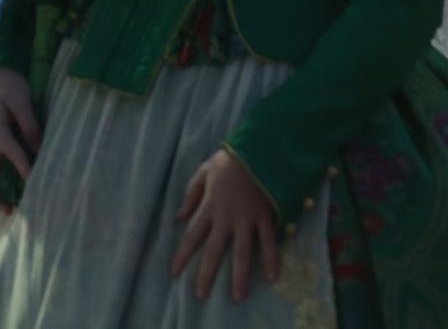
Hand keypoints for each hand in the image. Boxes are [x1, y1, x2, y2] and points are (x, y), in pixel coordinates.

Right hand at [0, 67, 40, 207]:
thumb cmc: (8, 85)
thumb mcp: (21, 101)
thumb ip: (30, 125)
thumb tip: (39, 150)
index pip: (13, 154)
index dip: (25, 169)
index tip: (36, 186)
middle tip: (8, 212)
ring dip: (2, 188)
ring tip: (12, 207)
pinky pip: (0, 163)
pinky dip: (6, 176)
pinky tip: (16, 186)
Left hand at [170, 148, 281, 302]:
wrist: (257, 149)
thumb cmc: (230, 160)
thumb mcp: (204, 173)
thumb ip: (191, 195)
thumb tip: (179, 216)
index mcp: (209, 206)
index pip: (192, 235)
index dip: (182, 254)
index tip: (174, 272)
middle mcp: (227, 218)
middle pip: (214, 250)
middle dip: (207, 274)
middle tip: (200, 295)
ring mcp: (247, 219)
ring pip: (242, 252)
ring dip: (240, 276)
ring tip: (238, 297)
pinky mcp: (266, 217)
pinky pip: (269, 241)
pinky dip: (272, 259)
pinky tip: (272, 277)